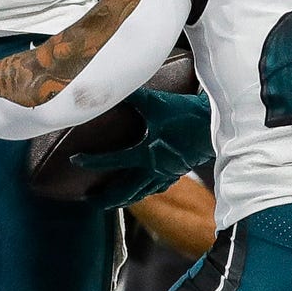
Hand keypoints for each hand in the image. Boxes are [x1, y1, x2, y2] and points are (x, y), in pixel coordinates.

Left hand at [71, 88, 213, 209]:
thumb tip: (112, 87)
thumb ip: (134, 96)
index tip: (74, 160)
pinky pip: (157, 187)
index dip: (91, 161)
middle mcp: (154, 169)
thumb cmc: (187, 115)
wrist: (217, 127)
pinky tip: (144, 191)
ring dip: (124, 199)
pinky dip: (146, 192)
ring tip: (111, 203)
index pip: (112, 161)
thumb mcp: (158, 103)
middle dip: (105, 198)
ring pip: (141, 193)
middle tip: (88, 201)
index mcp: (146, 154)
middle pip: (124, 191)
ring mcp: (167, 174)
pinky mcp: (178, 172)